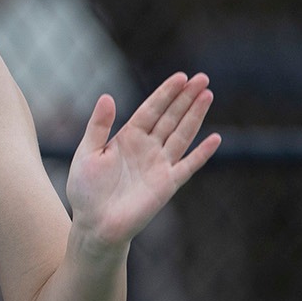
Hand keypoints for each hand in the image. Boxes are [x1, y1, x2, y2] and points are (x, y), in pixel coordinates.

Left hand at [65, 72, 220, 249]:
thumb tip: (107, 97)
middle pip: (171, 117)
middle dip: (186, 98)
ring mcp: (159, 164)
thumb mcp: (87, 153)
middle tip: (202, 78)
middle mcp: (147, 147)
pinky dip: (201, 153)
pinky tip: (215, 139)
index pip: (151, 110)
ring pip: (182, 135)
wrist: (94, 223)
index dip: (165, 93)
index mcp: (127, 138)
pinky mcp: (167, 184)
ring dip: (195, 116)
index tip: (181, 76)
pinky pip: (188, 166)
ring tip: (208, 95)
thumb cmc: (86, 190)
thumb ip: (98, 126)